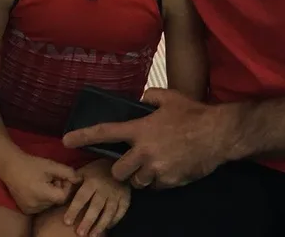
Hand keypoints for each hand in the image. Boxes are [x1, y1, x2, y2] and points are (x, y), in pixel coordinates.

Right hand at [0, 151, 80, 215]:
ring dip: (51, 194)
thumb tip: (80, 180)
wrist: (10, 167)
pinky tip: (38, 188)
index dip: (66, 187)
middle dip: (59, 189)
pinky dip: (43, 199)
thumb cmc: (32, 164)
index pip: (63, 196)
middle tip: (53, 177)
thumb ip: (68, 172)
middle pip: (57, 201)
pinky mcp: (26, 210)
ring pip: (50, 205)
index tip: (62, 177)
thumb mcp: (52, 165)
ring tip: (45, 182)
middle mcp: (36, 205)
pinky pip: (41, 207)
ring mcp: (30, 209)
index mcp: (42, 193)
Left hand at [61, 89, 239, 189]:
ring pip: (137, 181)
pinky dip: (159, 180)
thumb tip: (141, 99)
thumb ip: (150, 97)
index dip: (83, 136)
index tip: (66, 140)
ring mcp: (156, 169)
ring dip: (142, 175)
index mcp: (140, 129)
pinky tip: (170, 167)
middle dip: (122, 168)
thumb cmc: (193, 114)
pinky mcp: (169, 182)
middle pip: (118, 170)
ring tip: (156, 163)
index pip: (105, 133)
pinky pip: (156, 186)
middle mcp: (144, 151)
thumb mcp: (169, 97)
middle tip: (133, 161)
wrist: (218, 134)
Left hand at [63, 160, 129, 236]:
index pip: (81, 197)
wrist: (117, 164)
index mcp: (92, 181)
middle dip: (88, 221)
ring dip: (101, 224)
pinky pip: (122, 210)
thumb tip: (61, 192)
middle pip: (96, 206)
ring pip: (109, 211)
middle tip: (80, 233)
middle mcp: (104, 188)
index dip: (74, 210)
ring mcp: (116, 193)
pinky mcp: (126, 196)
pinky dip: (115, 220)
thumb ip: (72, 182)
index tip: (67, 222)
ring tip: (93, 235)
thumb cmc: (95, 171)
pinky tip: (107, 227)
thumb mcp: (83, 172)